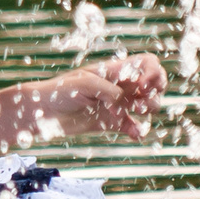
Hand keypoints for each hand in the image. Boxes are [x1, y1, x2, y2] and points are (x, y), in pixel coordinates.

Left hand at [41, 52, 165, 139]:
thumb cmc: (59, 91)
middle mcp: (120, 86)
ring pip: (148, 105)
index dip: (153, 72)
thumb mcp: (82, 84)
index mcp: (115, 71)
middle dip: (156, 92)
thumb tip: (123, 102)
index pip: (147, 63)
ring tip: (136, 113)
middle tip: (141, 101)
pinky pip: (134, 127)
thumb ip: (107, 90)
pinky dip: (138, 131)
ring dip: (149, 109)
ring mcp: (118, 105)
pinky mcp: (112, 123)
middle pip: (154, 83)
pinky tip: (135, 134)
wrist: (43, 113)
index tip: (142, 86)